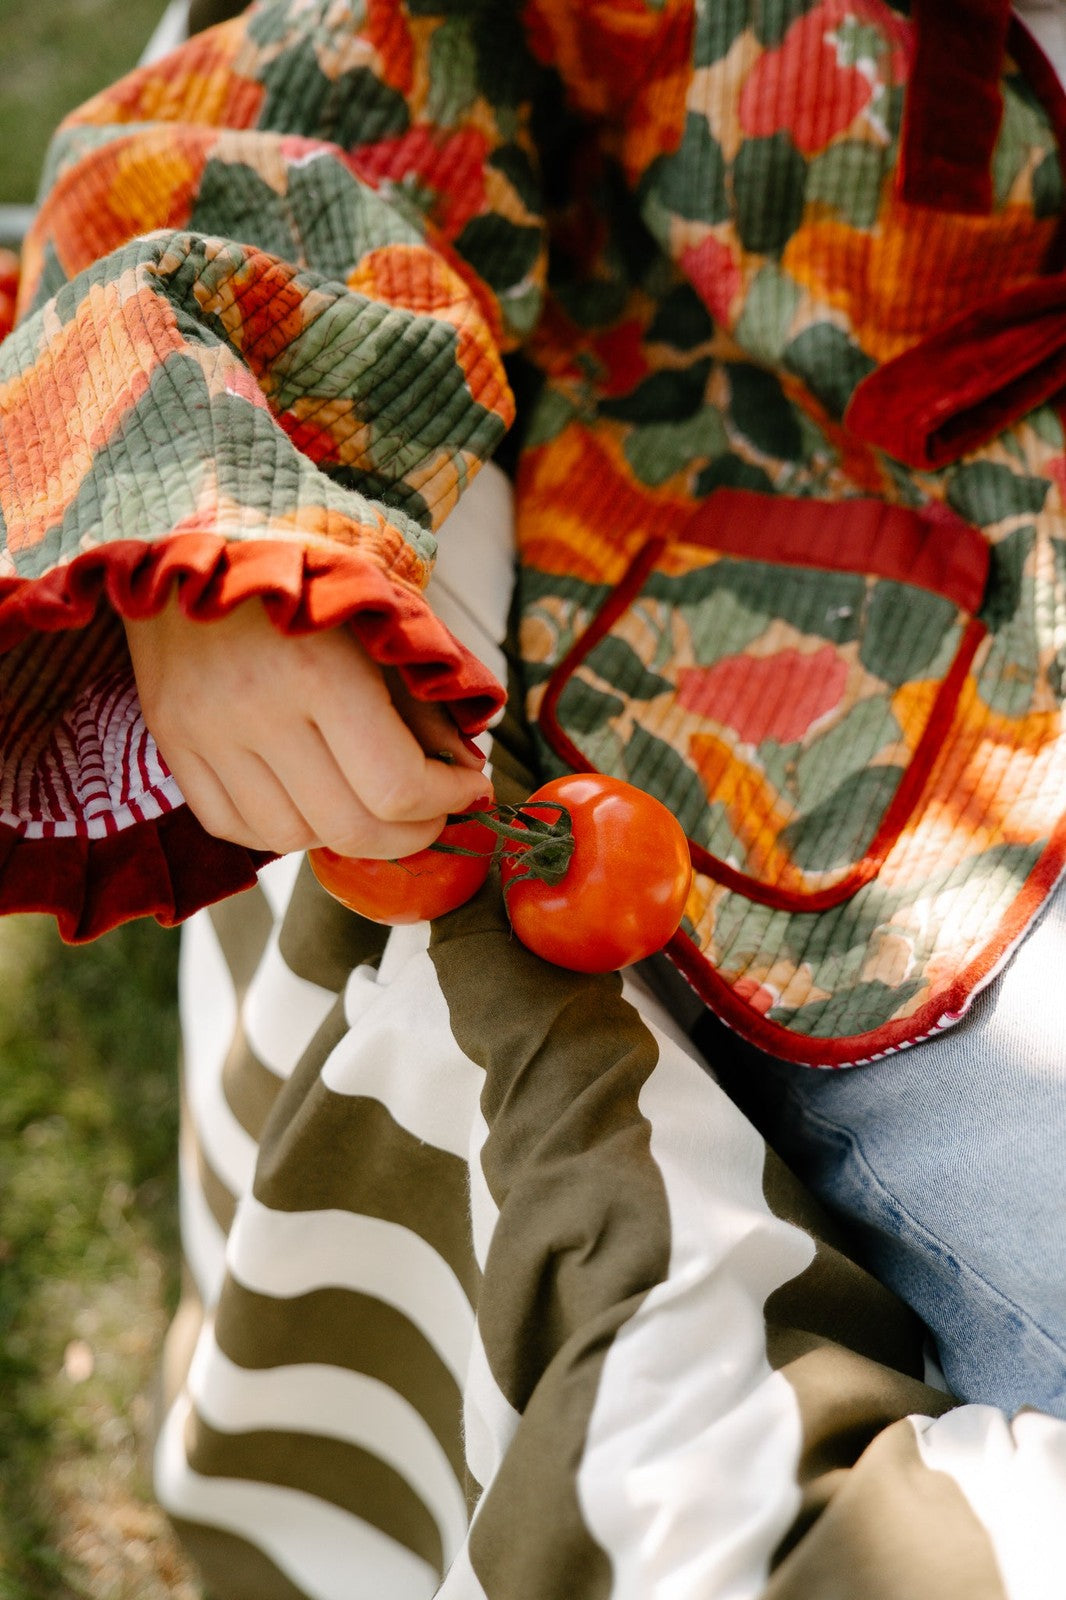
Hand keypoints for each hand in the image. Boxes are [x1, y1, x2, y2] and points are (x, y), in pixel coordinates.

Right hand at [123, 595, 493, 858]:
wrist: (200, 536)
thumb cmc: (310, 573)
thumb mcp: (382, 617)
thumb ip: (427, 697)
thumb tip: (465, 773)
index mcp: (320, 671)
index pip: (395, 786)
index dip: (446, 801)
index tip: (469, 788)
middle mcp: (256, 709)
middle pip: (347, 828)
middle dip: (409, 832)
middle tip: (430, 812)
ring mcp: (205, 731)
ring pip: (290, 837)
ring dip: (341, 834)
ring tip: (366, 802)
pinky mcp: (171, 739)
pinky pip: (231, 825)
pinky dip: (279, 830)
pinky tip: (308, 801)